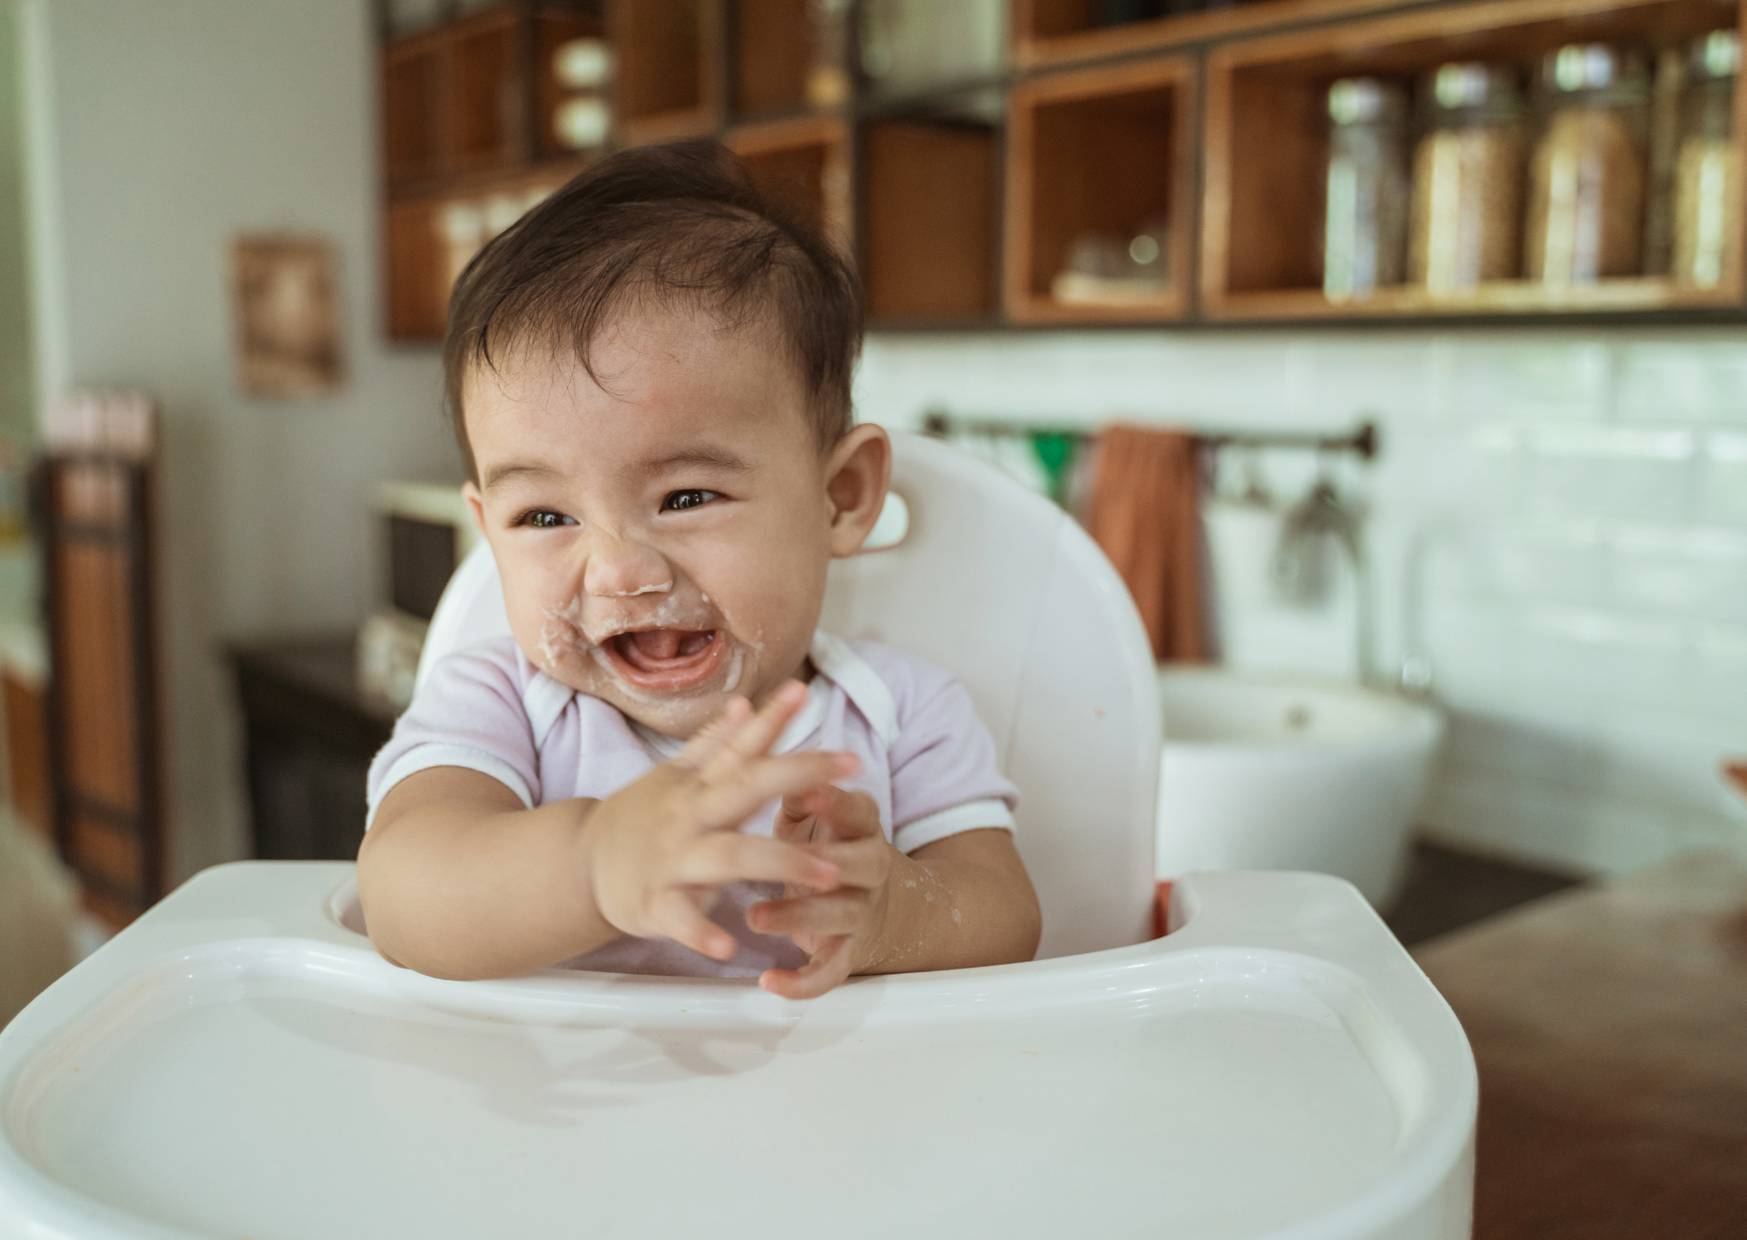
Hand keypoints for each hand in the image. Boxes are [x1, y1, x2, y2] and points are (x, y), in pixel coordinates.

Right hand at [581, 683, 854, 961]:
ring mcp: (672, 858)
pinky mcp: (655, 902)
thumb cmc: (641, 817)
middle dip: (798, 774)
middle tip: (853, 765)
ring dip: (780, 861)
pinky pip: (682, 917)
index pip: (740, 745)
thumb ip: (713, 743)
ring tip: (829, 874)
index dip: (772, 719)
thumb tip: (744, 703)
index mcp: (698, 784)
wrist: (581, 864)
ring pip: (729, 856)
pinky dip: (702, 930)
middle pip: (746, 788)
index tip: (804, 692)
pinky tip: (729, 944)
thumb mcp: (674, 776)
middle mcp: (689, 814)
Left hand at [749, 785, 902, 998]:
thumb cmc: (828, 846)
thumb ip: (801, 793)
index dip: (835, 802)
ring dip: (797, 917)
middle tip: (789, 860)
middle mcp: (870, 868)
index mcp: (861, 827)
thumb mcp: (817, 816)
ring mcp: (861, 912)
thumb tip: (777, 764)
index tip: (809, 793)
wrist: (879, 905)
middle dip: (825, 863)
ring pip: (838, 916)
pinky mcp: (848, 951)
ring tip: (754, 917)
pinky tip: (770, 982)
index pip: (856, 810)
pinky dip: (802, 983)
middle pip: (859, 865)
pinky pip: (829, 971)